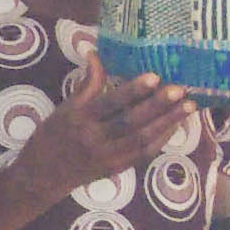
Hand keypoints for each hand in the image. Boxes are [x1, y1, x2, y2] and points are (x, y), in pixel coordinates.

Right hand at [16, 70, 198, 195]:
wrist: (41, 176)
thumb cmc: (52, 136)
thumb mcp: (65, 108)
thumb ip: (87, 84)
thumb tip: (95, 53)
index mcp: (79, 119)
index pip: (110, 103)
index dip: (132, 90)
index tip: (154, 76)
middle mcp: (94, 139)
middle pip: (130, 122)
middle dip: (157, 106)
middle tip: (179, 90)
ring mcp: (107, 156)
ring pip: (142, 139)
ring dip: (167, 122)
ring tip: (188, 105)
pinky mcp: (117, 168)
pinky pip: (143, 153)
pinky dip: (161, 139)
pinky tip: (175, 124)